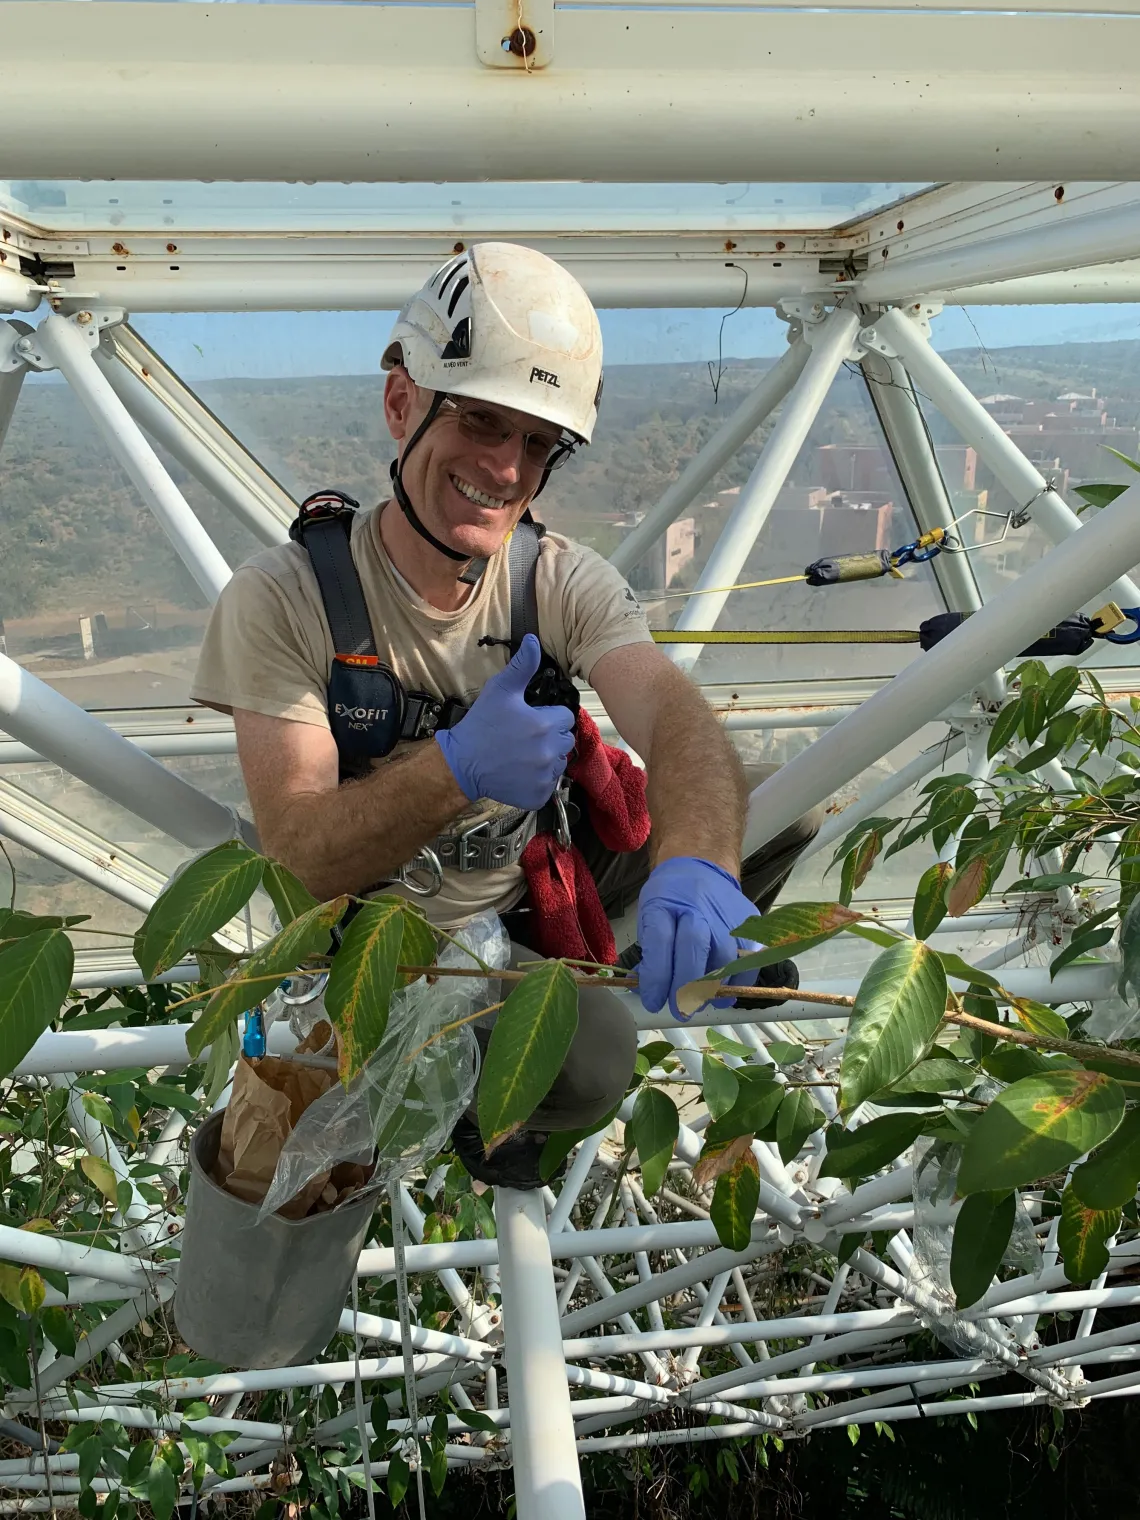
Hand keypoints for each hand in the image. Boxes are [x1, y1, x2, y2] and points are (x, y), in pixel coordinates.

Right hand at [436, 634, 575, 809]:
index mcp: (546, 725)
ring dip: (546, 759)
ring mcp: (544, 776)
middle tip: (526, 738)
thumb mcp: (500, 690)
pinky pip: (548, 785)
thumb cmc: (481, 726)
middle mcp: (550, 752)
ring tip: (522, 755)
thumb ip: (521, 666)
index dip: (550, 716)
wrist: (462, 764)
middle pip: (565, 741)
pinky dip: (538, 781)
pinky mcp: (537, 795)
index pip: (566, 717)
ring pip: (558, 763)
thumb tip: (534, 641)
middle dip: (550, 737)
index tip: (533, 719)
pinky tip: (520, 772)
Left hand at [636, 856, 758, 1019]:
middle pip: (694, 948)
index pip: (660, 941)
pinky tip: (721, 993)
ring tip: (699, 1002)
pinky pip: (747, 963)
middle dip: (685, 988)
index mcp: (665, 901)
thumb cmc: (671, 898)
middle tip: (679, 1010)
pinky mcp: (750, 925)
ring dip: (711, 990)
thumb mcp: (650, 916)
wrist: (702, 869)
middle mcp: (697, 906)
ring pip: (724, 959)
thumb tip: (650, 992)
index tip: (653, 1001)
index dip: (657, 976)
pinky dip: (735, 984)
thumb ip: (650, 954)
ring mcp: (727, 915)